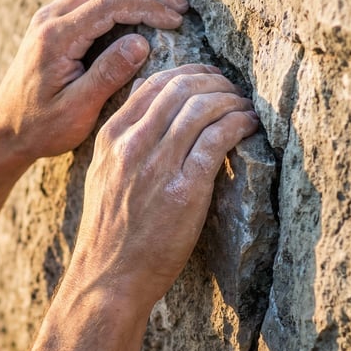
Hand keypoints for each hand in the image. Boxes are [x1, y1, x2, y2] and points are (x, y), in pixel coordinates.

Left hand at [0, 0, 187, 160]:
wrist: (7, 127)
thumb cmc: (42, 126)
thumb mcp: (76, 110)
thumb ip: (107, 75)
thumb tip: (142, 42)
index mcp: (56, 38)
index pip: (109, 3)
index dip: (147, 6)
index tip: (176, 19)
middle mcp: (50, 17)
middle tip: (180, 3)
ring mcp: (49, 13)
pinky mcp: (53, 17)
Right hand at [68, 65, 258, 314]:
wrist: (108, 277)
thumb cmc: (109, 231)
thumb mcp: (102, 175)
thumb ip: (122, 138)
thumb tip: (144, 98)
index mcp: (111, 138)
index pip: (153, 84)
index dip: (188, 73)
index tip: (208, 78)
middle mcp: (132, 145)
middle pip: (180, 89)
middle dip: (215, 81)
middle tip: (233, 89)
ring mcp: (158, 166)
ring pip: (201, 109)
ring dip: (232, 100)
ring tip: (246, 107)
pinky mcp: (185, 190)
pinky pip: (217, 139)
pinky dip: (239, 123)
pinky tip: (249, 125)